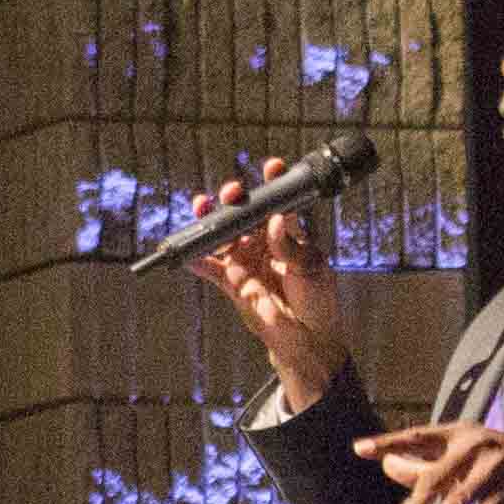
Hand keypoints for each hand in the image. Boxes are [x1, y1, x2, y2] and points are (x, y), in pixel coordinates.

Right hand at [181, 149, 358, 411]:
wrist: (307, 337)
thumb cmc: (316, 298)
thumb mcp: (310, 267)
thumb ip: (290, 245)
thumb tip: (276, 220)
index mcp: (287, 232)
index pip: (278, 201)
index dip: (273, 182)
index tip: (272, 166)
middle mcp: (263, 242)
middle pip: (242, 213)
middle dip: (234, 198)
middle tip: (232, 193)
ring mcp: (245, 260)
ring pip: (221, 234)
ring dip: (210, 221)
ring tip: (202, 208)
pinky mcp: (231, 282)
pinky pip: (209, 267)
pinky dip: (196, 260)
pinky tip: (186, 252)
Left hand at [365, 420, 503, 503]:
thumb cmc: (501, 468)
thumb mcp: (464, 463)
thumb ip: (427, 465)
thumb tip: (388, 467)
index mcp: (458, 432)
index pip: (415, 437)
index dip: (387, 443)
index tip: (358, 448)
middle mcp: (474, 442)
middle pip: (432, 476)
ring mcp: (495, 463)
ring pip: (457, 498)